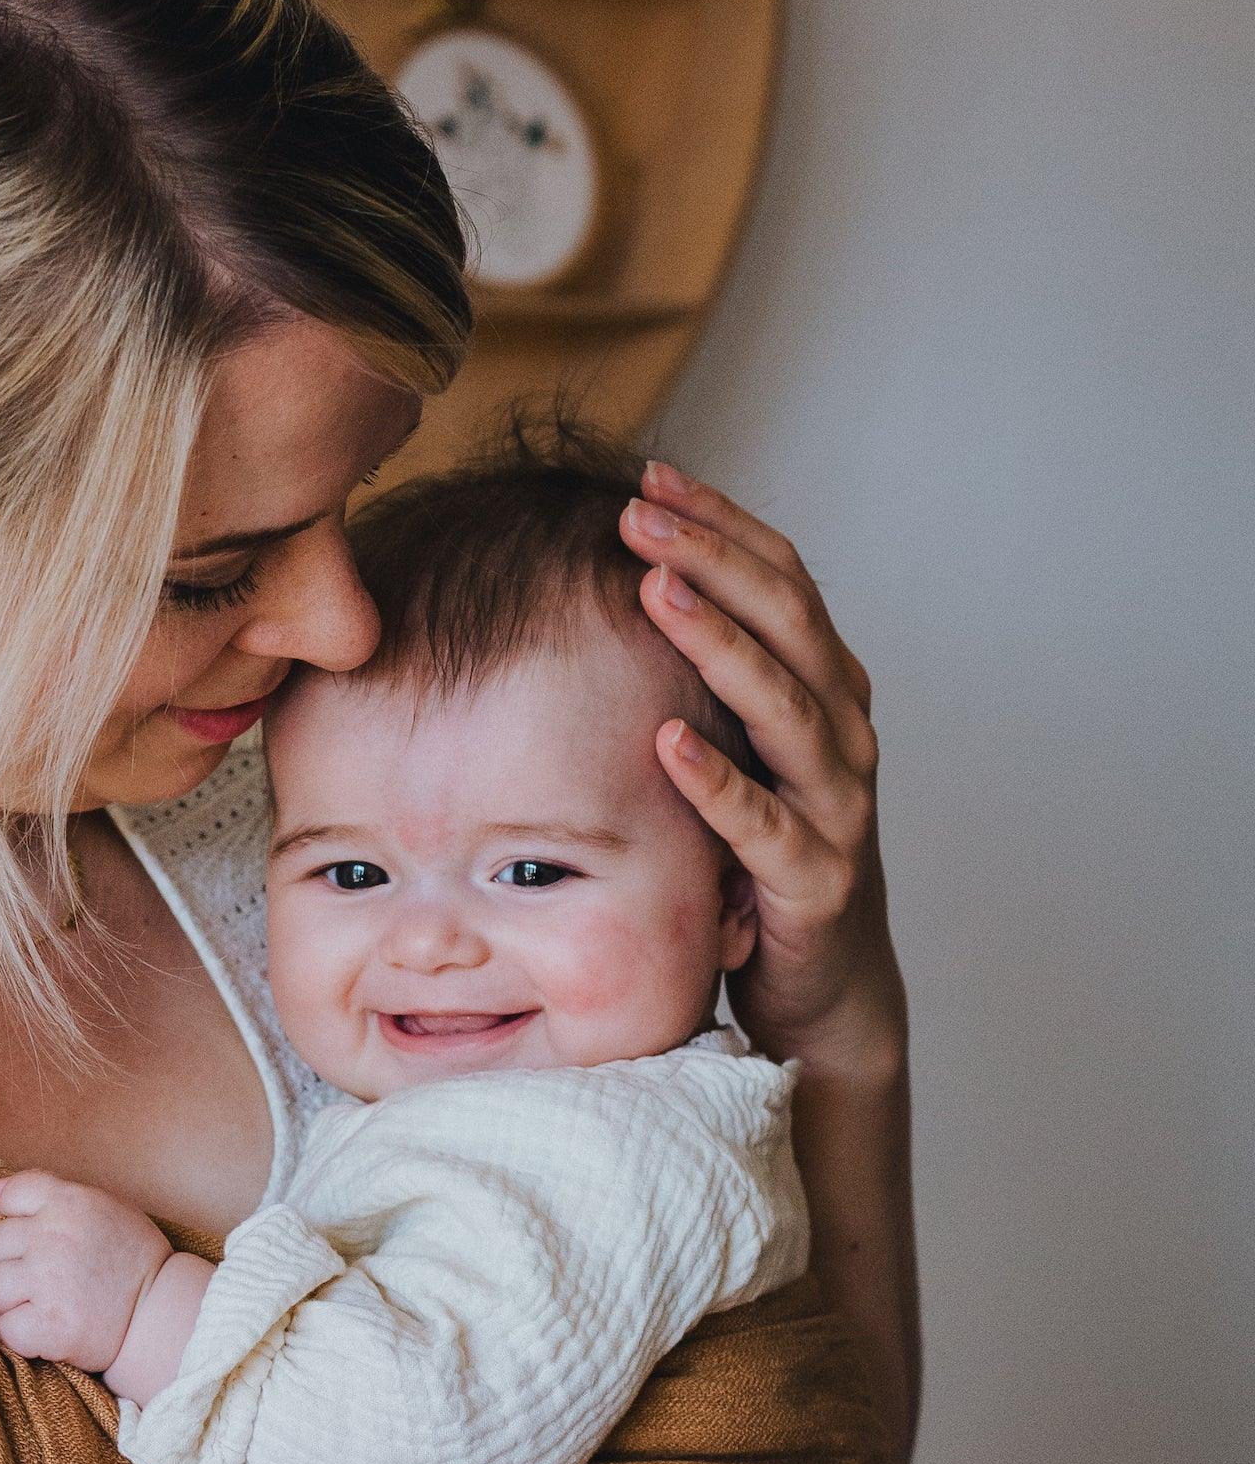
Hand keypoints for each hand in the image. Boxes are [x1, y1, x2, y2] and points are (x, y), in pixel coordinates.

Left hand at [0, 1172, 172, 1376]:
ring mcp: (48, 1282)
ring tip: (43, 1306)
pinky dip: (23, 1335)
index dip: (16, 1220)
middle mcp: (53, 1237)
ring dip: (10, 1303)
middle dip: (12, 1265)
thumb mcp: (100, 1207)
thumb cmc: (132, 1259)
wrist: (163, 1313)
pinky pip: (6, 1328)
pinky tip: (49, 1330)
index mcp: (69, 1202)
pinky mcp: (49, 1326)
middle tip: (45, 1281)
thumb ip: (46, 1192)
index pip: (12, 1196)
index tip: (38, 1240)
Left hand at [621, 461, 903, 1080]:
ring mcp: (836, 806)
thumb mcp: (737, 749)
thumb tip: (622, 584)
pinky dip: (718, 782)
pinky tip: (668, 742)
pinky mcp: (815, 880)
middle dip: (714, 559)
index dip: (722, 524)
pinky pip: (765, 824)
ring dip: (721, 646)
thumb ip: (704, 677)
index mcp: (824, 688)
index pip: (782, 579)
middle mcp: (842, 733)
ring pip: (788, 708)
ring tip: (656, 592)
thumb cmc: (760, 855)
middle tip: (638, 513)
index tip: (651, 476)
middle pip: (788, 621)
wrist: (819, 987)